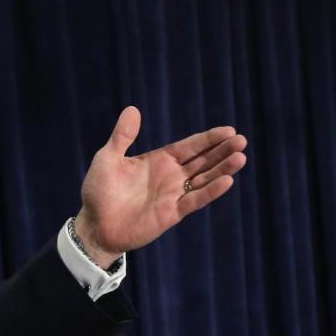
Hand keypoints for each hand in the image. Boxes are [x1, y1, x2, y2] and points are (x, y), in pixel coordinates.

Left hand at [75, 106, 247, 266]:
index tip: (228, 131)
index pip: (190, 146)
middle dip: (222, 151)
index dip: (209, 139)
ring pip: (204, 180)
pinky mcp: (171, 214)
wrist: (94, 225)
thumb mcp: (107, 159)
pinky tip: (226, 181)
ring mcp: (172, 195)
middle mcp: (170, 177)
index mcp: (158, 160)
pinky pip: (194, 201)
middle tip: (241, 141)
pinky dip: (210, 192)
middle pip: (203, 161)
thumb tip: (133, 109)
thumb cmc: (98, 191)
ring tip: (241, 157)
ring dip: (222, 169)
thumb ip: (122, 136)